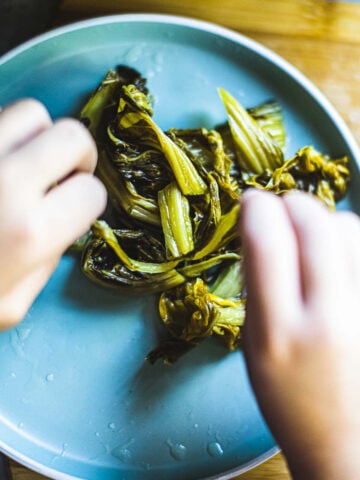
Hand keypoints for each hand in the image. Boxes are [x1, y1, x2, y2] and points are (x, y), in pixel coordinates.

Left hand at [0, 99, 106, 329]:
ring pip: (31, 113)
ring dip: (37, 137)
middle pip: (73, 136)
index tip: (74, 205)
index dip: (87, 200)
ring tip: (20, 162)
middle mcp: (5, 182)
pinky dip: (0, 137)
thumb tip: (63, 226)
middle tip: (62, 172)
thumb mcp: (10, 306)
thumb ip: (47, 263)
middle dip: (78, 155)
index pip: (92, 192)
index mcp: (29, 232)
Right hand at [240, 189, 359, 479]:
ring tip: (311, 237)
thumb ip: (257, 285)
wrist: (347, 440)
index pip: (267, 245)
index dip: (257, 208)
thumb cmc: (288, 397)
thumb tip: (259, 227)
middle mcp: (330, 319)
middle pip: (316, 226)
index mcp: (280, 333)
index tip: (251, 200)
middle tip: (282, 207)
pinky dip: (348, 239)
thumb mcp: (253, 345)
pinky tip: (336, 256)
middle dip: (294, 203)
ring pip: (350, 230)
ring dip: (325, 220)